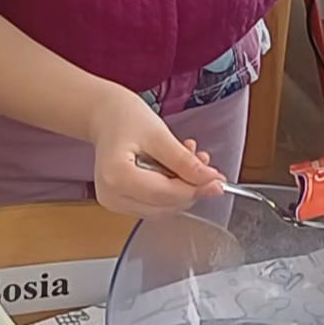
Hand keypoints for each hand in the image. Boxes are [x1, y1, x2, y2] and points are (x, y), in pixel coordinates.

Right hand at [89, 87, 224, 216]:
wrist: (105, 116)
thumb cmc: (126, 118)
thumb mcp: (159, 135)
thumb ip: (183, 161)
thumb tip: (210, 180)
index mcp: (117, 177)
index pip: (164, 194)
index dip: (195, 189)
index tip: (218, 180)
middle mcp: (111, 196)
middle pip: (164, 206)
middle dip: (190, 189)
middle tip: (206, 165)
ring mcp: (114, 203)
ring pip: (162, 209)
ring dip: (183, 189)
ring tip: (191, 160)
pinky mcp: (120, 203)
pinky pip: (154, 204)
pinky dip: (171, 189)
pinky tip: (176, 168)